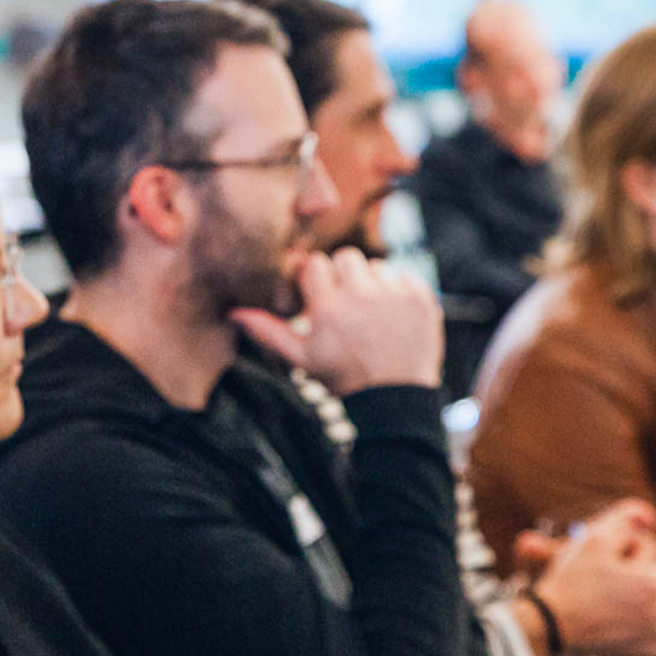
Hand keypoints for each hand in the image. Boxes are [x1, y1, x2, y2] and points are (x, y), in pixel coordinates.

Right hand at [231, 247, 443, 395]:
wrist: (394, 399)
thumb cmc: (342, 377)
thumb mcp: (301, 359)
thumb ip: (268, 332)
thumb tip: (234, 312)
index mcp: (329, 309)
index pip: (316, 264)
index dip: (315, 278)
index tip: (319, 295)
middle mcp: (362, 296)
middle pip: (347, 257)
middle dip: (343, 275)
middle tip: (345, 301)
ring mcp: (395, 296)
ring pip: (377, 265)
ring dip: (371, 283)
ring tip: (370, 312)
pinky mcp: (421, 299)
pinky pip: (405, 275)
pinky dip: (398, 291)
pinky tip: (392, 315)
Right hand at [522, 500, 655, 655]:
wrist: (550, 623)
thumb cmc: (572, 580)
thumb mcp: (595, 537)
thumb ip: (626, 518)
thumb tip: (650, 516)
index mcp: (654, 586)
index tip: (639, 564)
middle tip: (644, 581)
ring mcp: (654, 638)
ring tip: (640, 601)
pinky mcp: (643, 654)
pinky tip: (633, 621)